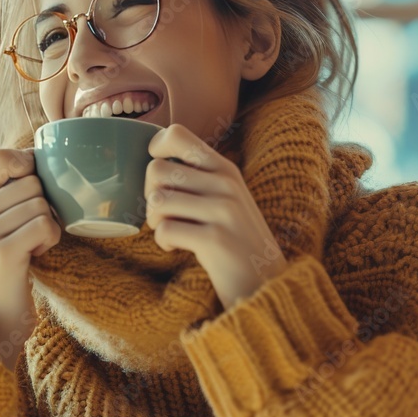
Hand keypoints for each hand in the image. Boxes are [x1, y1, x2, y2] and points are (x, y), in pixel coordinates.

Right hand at [0, 148, 61, 370]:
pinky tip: (33, 256)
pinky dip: (49, 241)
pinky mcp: (2, 251)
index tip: (34, 194)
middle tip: (31, 233)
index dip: (29, 166)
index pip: (3, 155)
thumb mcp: (0, 224)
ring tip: (30, 247)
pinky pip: (45, 225)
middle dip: (44, 207)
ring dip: (48, 227)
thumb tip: (40, 155)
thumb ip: (12, 193)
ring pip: (42, 203)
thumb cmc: (7, 269)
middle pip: (33, 181)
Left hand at [145, 123, 286, 309]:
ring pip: (157, 200)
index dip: (155, 149)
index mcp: (224, 168)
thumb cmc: (235, 239)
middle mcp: (225, 183)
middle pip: (156, 170)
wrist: (268, 283)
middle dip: (149, 196)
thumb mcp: (225, 198)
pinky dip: (163, 242)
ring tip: (171, 232)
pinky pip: (165, 230)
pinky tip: (177, 248)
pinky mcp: (216, 240)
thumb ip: (198, 177)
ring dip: (154, 221)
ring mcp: (223, 210)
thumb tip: (152, 162)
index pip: (177, 133)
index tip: (161, 176)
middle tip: (164, 215)